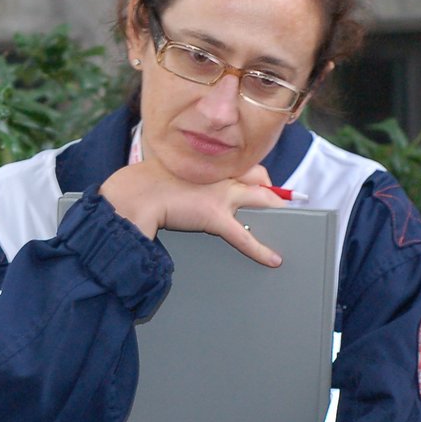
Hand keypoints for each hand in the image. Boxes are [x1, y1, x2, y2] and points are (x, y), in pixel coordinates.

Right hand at [99, 159, 288, 266]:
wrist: (134, 194)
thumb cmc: (143, 184)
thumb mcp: (166, 171)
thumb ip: (182, 176)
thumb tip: (182, 186)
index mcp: (209, 162)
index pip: (243, 162)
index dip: (255, 174)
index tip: (260, 180)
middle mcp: (219, 174)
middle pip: (259, 176)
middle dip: (270, 189)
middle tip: (276, 200)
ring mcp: (220, 195)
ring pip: (261, 199)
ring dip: (275, 209)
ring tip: (285, 222)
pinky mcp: (214, 216)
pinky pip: (244, 235)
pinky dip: (260, 249)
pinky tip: (272, 258)